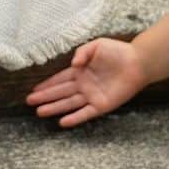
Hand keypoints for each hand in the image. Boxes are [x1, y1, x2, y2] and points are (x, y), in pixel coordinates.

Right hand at [26, 38, 149, 126]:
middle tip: (30, 102)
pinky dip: (75, 118)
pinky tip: (62, 122)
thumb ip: (83, 52)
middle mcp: (84, 85)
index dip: (47, 84)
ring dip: (54, 108)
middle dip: (45, 97)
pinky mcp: (102, 105)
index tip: (34, 90)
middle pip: (60, 92)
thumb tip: (73, 63)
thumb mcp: (97, 45)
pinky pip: (85, 113)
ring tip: (39, 112)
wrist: (138, 62)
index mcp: (81, 71)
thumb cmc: (118, 51)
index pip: (60, 79)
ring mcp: (92, 96)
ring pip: (69, 103)